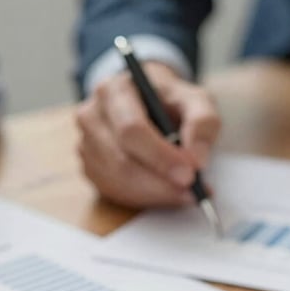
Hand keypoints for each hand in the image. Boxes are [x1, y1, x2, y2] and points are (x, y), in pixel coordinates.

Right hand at [76, 62, 220, 208]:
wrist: (151, 104)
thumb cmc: (172, 102)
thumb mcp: (196, 100)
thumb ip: (202, 124)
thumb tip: (197, 160)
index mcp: (115, 90)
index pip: (131, 129)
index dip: (160, 157)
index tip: (189, 174)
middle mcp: (92, 116)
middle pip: (121, 160)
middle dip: (160, 183)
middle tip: (192, 192)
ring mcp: (87, 145)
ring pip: (118, 181)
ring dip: (156, 194)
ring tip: (186, 194)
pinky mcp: (91, 169)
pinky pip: (116, 193)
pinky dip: (146, 200)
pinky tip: (167, 193)